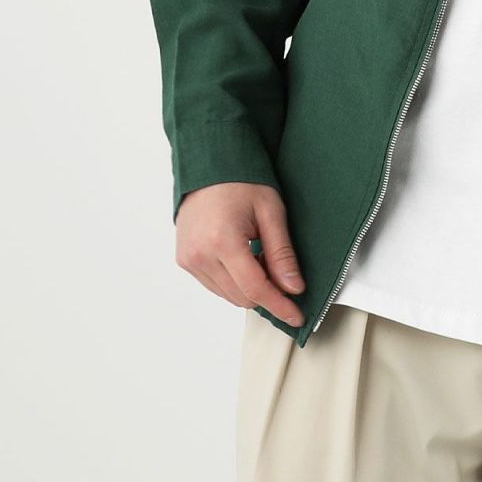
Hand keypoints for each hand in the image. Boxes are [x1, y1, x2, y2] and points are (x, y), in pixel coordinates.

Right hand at [175, 182, 305, 326]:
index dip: (279, 305)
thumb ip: (282, 253)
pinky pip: (214, 285)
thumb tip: (293, 288)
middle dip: (267, 295)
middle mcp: (200, 255)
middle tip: (286, 278)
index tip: (297, 316)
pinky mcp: (185, 260)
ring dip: (250, 289)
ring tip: (264, 259)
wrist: (209, 165)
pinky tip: (246, 260)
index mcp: (222, 241)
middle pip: (241, 297)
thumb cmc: (242, 181)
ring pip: (227, 295)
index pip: (255, 288)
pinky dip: (234, 282)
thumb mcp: (271, 211)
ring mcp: (189, 259)